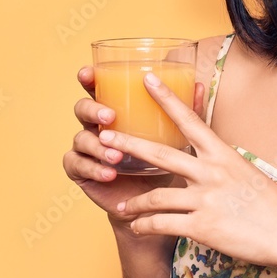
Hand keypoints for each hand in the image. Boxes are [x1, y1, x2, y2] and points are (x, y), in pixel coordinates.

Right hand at [62, 65, 205, 229]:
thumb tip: (199, 85)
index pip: (97, 89)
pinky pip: (77, 165)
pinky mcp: (82, 172)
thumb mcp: (176, 138)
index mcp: (115, 111)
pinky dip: (93, 168)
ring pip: (81, 139)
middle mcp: (97, 126)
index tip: (89, 73)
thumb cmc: (165, 163)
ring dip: (97, 146)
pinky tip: (109, 173)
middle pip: (82, 109)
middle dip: (92, 109)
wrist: (155, 204)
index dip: (88, 78)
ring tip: (116, 155)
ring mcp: (86, 149)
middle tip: (110, 116)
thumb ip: (187, 113)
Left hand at [100, 72, 276, 269]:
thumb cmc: (270, 204)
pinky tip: (137, 227)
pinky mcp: (203, 227)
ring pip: (156, 196)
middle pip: (160, 154)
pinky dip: (145, 226)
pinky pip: (162, 224)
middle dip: (128, 144)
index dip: (166, 98)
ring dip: (134, 203)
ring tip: (121, 206)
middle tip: (104, 137)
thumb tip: (205, 152)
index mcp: (222, 155)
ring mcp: (206, 200)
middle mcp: (212, 173)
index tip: (147, 79)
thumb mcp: (245, 172)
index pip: (190, 120)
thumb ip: (220, 161)